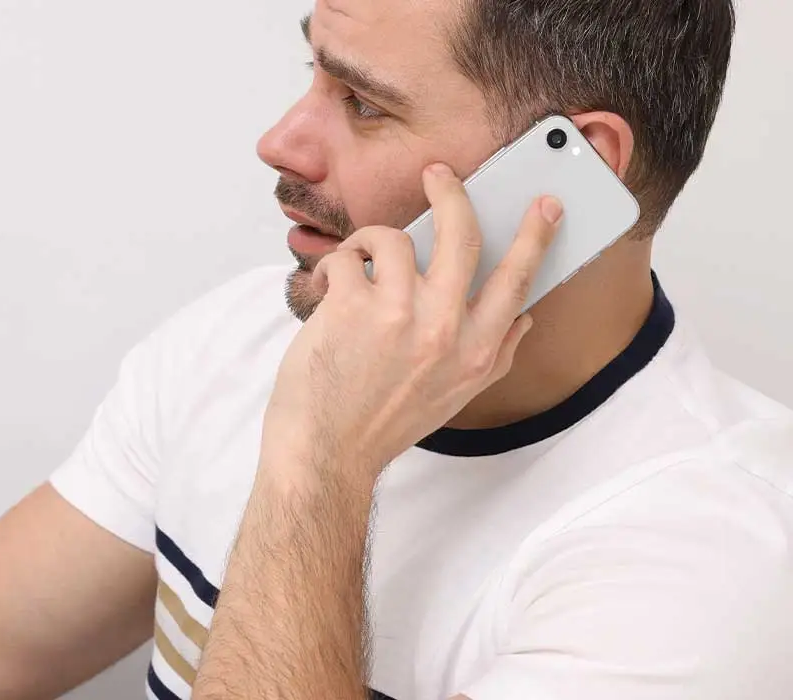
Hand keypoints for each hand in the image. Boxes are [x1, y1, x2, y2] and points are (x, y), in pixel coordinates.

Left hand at [262, 163, 560, 479]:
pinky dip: (334, 265)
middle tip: (439, 174)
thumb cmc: (385, 422)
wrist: (326, 451)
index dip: (535, 236)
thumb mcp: (456, 395)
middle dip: (452, 193)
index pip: (518, 280)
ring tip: (357, 262)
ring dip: (371, 241)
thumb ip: (494, 354)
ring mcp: (398, 313)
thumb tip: (524, 318)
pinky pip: (347, 257)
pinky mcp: (351, 307)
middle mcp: (445, 327)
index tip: (546, 204)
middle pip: (462, 235)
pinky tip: (327, 287)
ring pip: (393, 239)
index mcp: (476, 349)